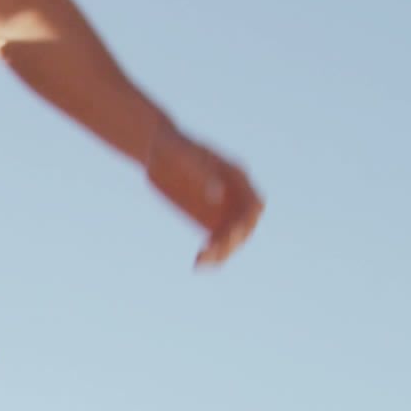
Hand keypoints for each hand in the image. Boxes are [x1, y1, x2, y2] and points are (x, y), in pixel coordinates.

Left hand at [146, 128, 262, 266]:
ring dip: (223, 252)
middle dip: (234, 240)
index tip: (233, 231)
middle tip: (213, 251)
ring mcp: (221, 208)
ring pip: (231, 237)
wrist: (157, 151)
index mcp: (236, 176)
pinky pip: (214, 240)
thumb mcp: (187, 157)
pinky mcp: (205, 219)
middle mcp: (234, 195)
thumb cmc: (174, 148)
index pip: (254, 203)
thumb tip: (218, 196)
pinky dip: (210, 253)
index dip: (249, 219)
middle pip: (245, 225)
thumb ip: (204, 174)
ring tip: (202, 262)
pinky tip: (198, 262)